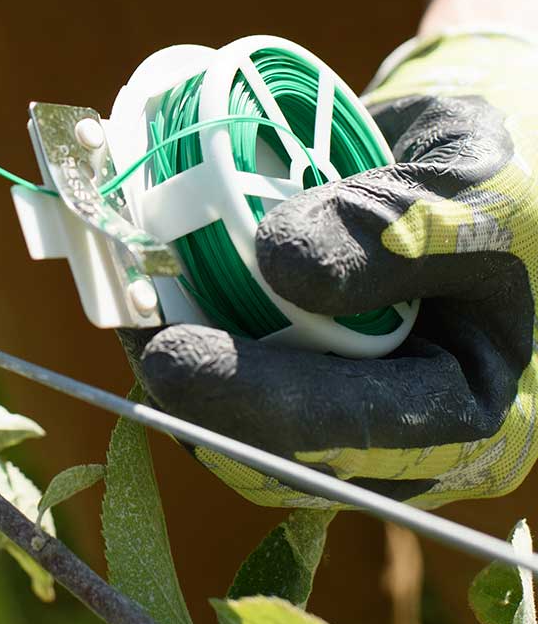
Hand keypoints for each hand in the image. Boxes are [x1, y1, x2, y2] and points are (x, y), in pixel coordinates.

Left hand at [127, 33, 537, 507]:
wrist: (465, 173)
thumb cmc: (505, 183)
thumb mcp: (482, 190)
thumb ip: (398, 226)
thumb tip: (274, 262)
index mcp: (475, 410)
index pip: (361, 432)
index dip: (259, 404)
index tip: (172, 362)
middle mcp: (403, 435)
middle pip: (280, 450)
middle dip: (194, 395)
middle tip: (126, 329)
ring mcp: (342, 408)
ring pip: (238, 423)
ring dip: (170, 365)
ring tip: (122, 302)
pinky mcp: (295, 372)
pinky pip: (227, 373)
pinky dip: (180, 329)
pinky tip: (144, 289)